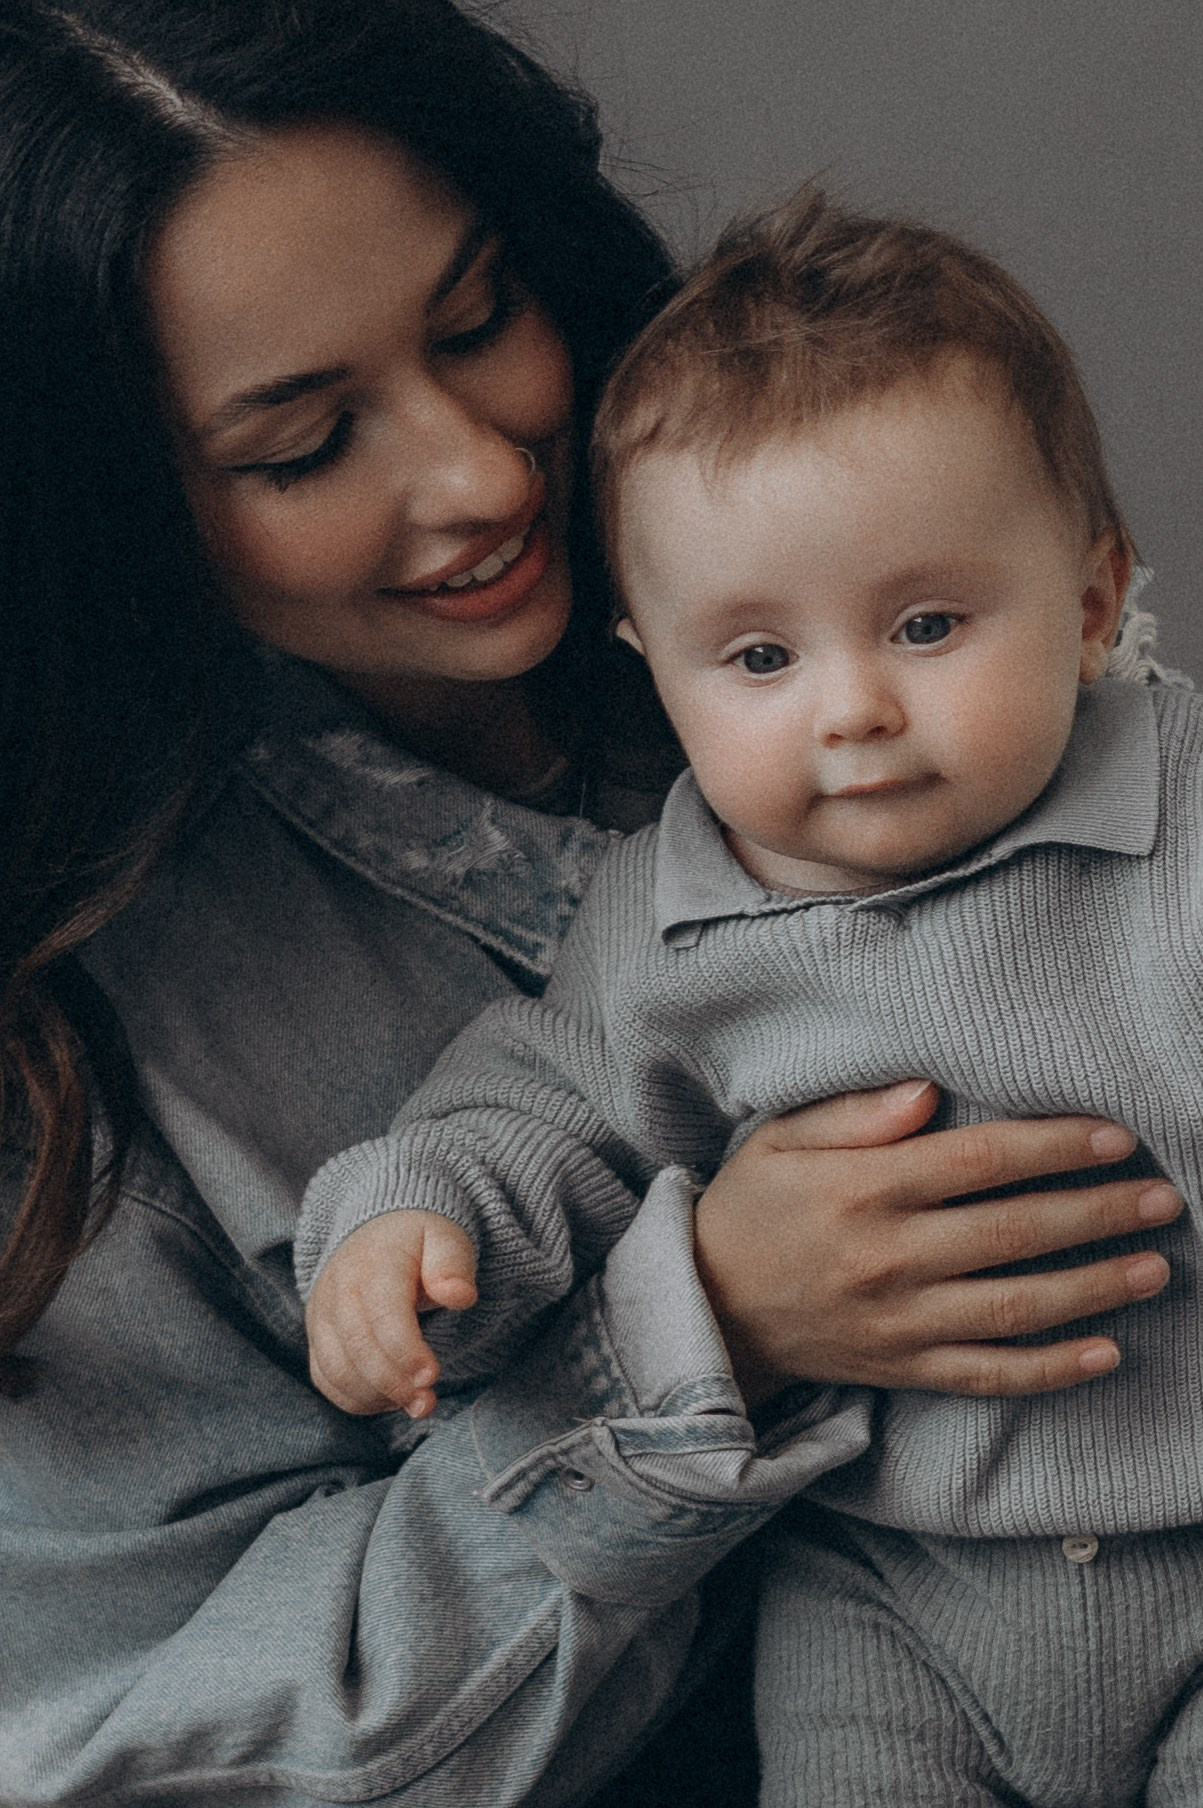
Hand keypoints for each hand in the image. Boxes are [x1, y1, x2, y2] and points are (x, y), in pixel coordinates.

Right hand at [305, 1211, 477, 1415]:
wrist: (377, 1230)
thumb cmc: (417, 1240)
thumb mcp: (445, 1238)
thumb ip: (453, 1265)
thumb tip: (459, 1296)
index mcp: (375, 1263)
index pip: (383, 1315)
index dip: (406, 1351)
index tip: (432, 1375)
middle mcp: (339, 1289)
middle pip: (357, 1347)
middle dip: (393, 1383)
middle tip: (427, 1402)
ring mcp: (322, 1314)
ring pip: (335, 1369)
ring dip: (375, 1396)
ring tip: (414, 1403)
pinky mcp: (317, 1336)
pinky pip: (325, 1378)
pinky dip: (354, 1399)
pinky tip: (389, 1400)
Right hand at [694, 1081, 1180, 1407]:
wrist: (706, 1310)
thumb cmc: (749, 1209)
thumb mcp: (780, 1140)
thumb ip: (854, 1113)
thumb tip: (929, 1091)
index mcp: (863, 1189)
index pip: (981, 1160)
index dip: (1057, 1146)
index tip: (1116, 1136)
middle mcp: (889, 1257)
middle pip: (1017, 1231)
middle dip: (1099, 1213)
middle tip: (1163, 1199)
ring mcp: (899, 1322)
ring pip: (1017, 1307)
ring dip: (1096, 1288)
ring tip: (1154, 1268)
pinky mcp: (903, 1369)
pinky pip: (989, 1374)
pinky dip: (1051, 1369)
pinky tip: (1105, 1352)